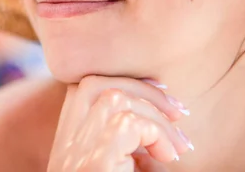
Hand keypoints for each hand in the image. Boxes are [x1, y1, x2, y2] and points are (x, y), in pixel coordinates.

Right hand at [47, 76, 192, 171]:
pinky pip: (125, 124)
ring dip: (155, 114)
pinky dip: (155, 132)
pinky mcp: (93, 166)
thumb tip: (167, 130)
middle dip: (141, 89)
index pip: (83, 90)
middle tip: (178, 114)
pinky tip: (167, 157)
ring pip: (113, 98)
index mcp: (69, 148)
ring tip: (175, 147)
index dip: (123, 82)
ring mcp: (75, 157)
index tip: (161, 97)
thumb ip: (134, 153)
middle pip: (93, 84)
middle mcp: (65, 148)